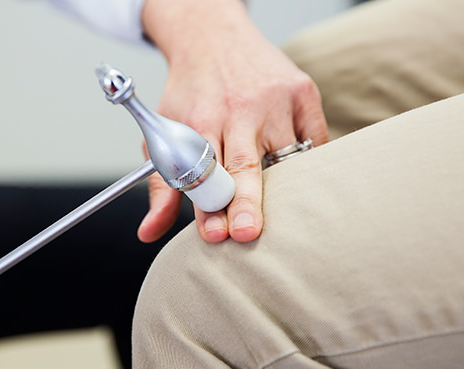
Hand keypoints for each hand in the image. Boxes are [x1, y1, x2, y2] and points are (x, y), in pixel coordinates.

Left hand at [137, 0, 328, 242]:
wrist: (214, 38)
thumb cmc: (191, 94)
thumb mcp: (164, 132)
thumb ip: (162, 186)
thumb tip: (149, 233)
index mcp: (201, 121)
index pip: (205, 172)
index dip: (210, 207)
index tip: (215, 234)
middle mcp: (239, 109)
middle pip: (246, 166)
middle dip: (246, 203)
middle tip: (248, 233)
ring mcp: (275, 100)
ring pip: (287, 159)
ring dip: (282, 188)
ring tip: (277, 207)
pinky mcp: (303, 92)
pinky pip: (315, 142)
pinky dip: (307, 164)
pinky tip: (295, 174)